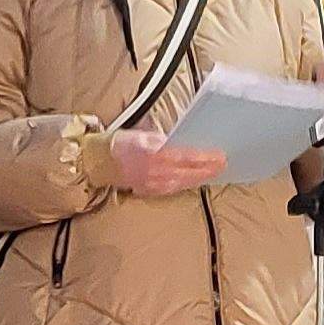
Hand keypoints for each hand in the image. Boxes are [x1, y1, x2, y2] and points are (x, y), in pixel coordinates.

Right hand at [109, 129, 227, 198]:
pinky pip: (174, 188)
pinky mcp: (150, 190)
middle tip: (224, 164)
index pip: (188, 157)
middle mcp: (156, 171)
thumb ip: (161, 138)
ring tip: (214, 172)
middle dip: (208, 169)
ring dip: (200, 178)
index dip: (205, 158)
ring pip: (184, 182)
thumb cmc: (120, 144)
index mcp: (155, 154)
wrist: (99, 162)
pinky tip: (195, 181)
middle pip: (189, 172)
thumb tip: (179, 139)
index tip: (219, 155)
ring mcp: (154, 183)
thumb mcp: (141, 133)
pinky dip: (187, 184)